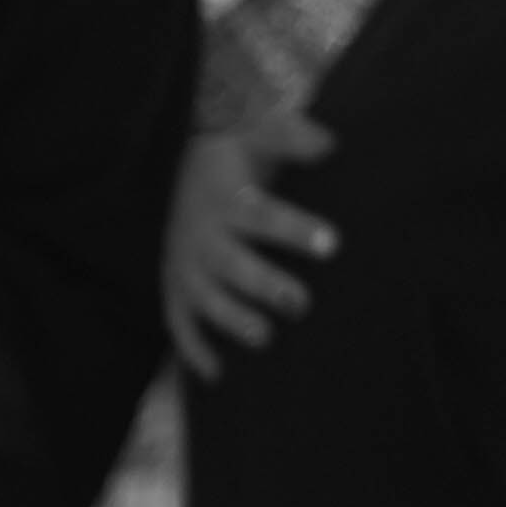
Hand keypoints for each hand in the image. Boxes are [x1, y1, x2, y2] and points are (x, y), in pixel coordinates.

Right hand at [165, 118, 337, 375]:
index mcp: (228, 198)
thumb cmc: (237, 151)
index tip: (331, 245)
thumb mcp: (263, 132)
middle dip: (264, 286)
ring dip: (231, 320)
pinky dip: (192, 348)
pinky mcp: (174, 285)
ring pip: (204, 296)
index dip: (294, 230)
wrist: (186, 159)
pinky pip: (178, 320)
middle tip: (301, 304)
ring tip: (265, 338)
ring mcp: (185, 262)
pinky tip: (217, 374)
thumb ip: (295, 139)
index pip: (263, 216)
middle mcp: (202, 233)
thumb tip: (330, 145)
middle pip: (232, 264)